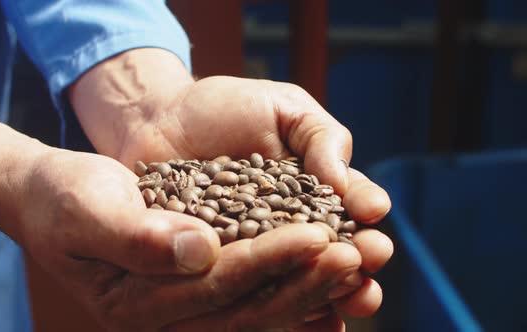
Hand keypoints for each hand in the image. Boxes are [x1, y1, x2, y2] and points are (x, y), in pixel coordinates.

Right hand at [0, 111, 370, 330]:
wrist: (55, 198)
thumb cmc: (64, 198)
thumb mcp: (87, 208)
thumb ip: (135, 235)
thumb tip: (200, 250)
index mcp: (135, 303)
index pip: (216, 287)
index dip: (269, 261)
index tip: (320, 235)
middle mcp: (165, 317)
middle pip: (251, 307)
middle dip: (310, 280)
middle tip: (365, 252)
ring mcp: (183, 308)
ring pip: (262, 306)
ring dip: (317, 286)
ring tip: (366, 260)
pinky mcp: (198, 289)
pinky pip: (255, 296)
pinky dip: (297, 288)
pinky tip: (337, 277)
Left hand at [69, 49, 392, 329]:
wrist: (161, 118)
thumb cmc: (226, 108)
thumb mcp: (284, 109)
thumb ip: (320, 138)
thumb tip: (344, 183)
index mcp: (309, 196)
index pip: (346, 215)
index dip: (363, 217)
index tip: (374, 220)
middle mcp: (285, 231)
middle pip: (326, 257)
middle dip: (353, 264)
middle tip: (366, 261)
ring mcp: (249, 252)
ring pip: (289, 280)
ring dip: (319, 290)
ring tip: (344, 293)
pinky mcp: (210, 264)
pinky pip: (238, 286)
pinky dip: (265, 302)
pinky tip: (292, 317)